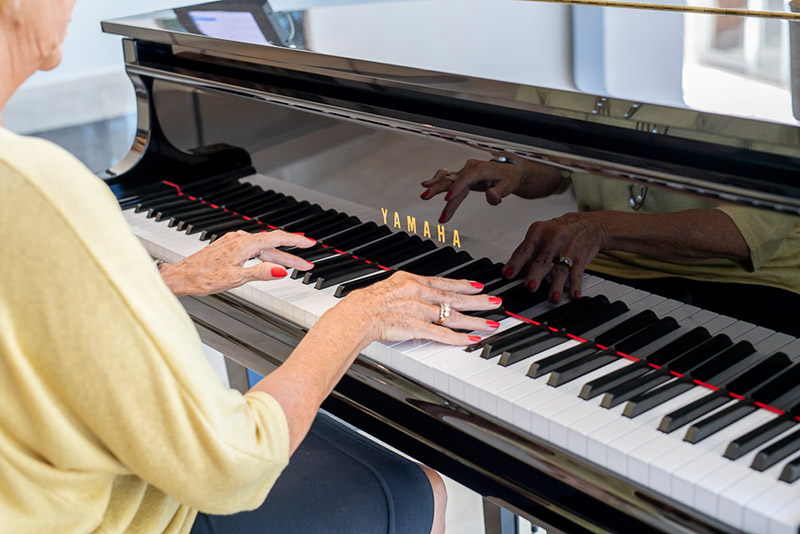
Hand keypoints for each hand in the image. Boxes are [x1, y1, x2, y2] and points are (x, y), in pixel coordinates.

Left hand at [159, 230, 315, 296]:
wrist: (181, 276)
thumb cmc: (203, 278)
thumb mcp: (235, 278)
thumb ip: (260, 273)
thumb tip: (280, 271)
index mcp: (244, 244)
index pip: (276, 239)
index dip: (295, 241)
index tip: (310, 242)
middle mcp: (239, 239)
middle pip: (272, 246)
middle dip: (291, 255)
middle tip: (306, 264)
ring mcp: (233, 242)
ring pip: (262, 249)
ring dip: (278, 257)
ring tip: (292, 267)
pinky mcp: (229, 247)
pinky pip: (253, 249)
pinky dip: (265, 255)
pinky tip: (267, 261)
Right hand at [335, 271, 502, 346]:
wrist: (357, 313)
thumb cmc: (368, 302)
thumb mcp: (391, 286)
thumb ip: (408, 289)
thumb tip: (418, 291)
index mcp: (413, 281)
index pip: (444, 282)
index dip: (463, 285)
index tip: (478, 286)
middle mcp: (420, 293)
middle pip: (455, 298)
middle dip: (478, 301)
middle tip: (495, 302)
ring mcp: (419, 310)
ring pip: (453, 316)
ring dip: (474, 321)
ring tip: (491, 324)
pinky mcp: (417, 327)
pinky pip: (442, 334)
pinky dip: (459, 338)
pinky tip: (472, 340)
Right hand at [420, 157, 561, 222]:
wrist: (509, 171)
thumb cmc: (509, 177)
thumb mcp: (508, 185)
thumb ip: (499, 192)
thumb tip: (491, 198)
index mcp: (481, 169)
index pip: (466, 179)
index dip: (456, 189)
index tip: (448, 198)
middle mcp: (470, 169)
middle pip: (452, 179)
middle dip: (438, 188)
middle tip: (426, 196)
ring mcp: (465, 173)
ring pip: (448, 181)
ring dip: (435, 188)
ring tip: (424, 195)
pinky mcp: (462, 178)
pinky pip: (448, 180)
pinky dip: (437, 183)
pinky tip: (428, 187)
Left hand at [503, 212, 610, 302]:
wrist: (588, 224)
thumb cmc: (559, 231)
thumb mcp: (541, 234)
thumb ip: (528, 253)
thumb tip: (513, 271)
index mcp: (538, 232)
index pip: (524, 250)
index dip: (515, 263)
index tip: (507, 275)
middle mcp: (553, 239)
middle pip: (543, 259)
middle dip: (536, 274)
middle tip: (530, 287)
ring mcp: (568, 248)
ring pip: (561, 269)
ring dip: (556, 285)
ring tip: (553, 298)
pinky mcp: (581, 257)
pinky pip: (578, 273)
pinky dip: (575, 285)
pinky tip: (574, 295)